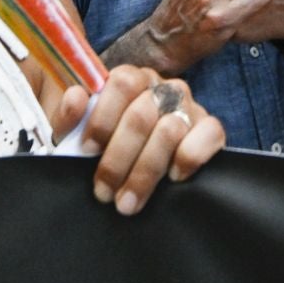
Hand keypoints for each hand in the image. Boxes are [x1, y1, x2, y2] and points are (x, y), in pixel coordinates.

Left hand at [78, 66, 225, 214]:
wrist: (138, 170)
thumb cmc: (108, 150)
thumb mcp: (83, 135)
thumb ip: (72, 117)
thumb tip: (76, 97)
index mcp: (132, 80)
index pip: (122, 82)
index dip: (103, 118)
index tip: (88, 151)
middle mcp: (163, 88)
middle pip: (141, 115)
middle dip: (118, 160)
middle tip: (103, 193)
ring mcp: (190, 106)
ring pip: (170, 130)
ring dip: (145, 172)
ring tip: (127, 202)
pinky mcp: (211, 128)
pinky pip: (209, 133)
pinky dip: (190, 156)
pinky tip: (173, 177)